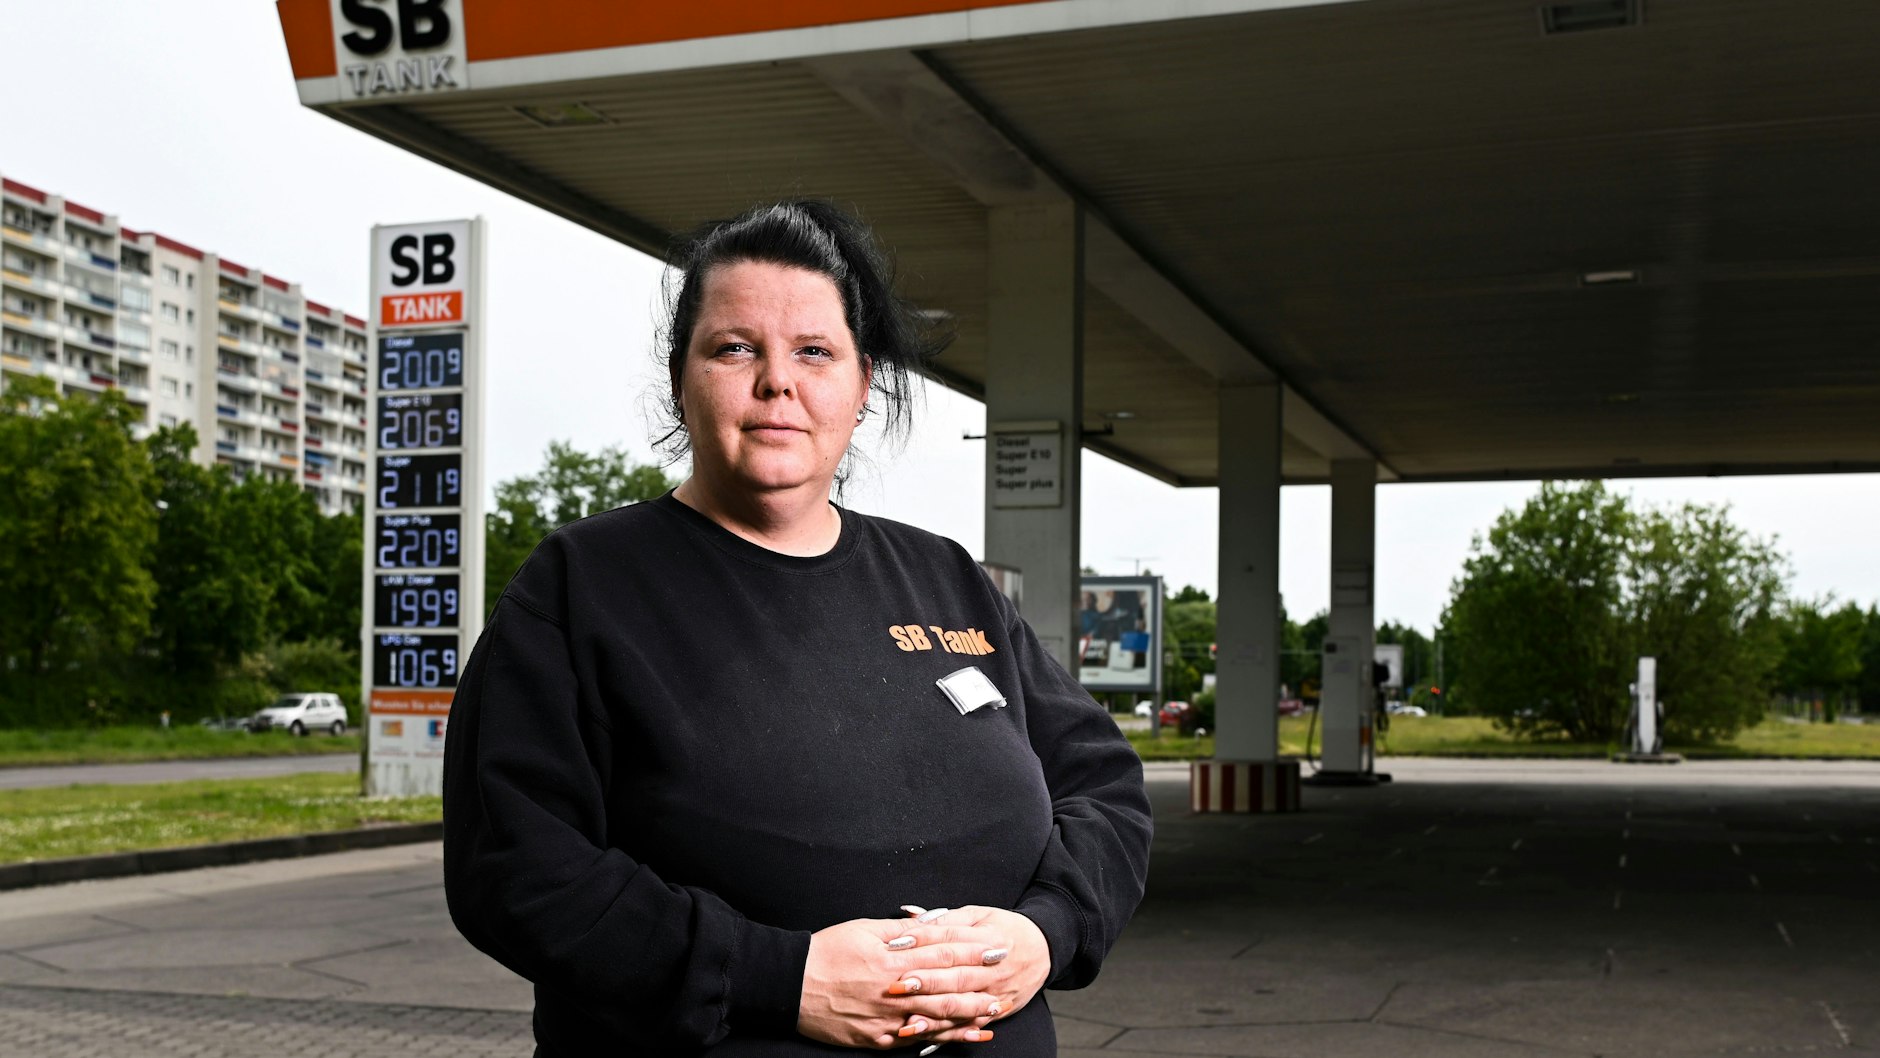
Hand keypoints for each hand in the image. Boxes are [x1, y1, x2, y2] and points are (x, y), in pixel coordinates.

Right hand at [797, 918, 1001, 1048]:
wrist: (789, 985)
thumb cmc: (826, 951)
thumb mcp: (863, 929)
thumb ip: (902, 930)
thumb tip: (933, 921)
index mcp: (892, 958)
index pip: (942, 951)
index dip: (972, 949)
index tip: (997, 946)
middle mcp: (893, 990)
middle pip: (945, 987)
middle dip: (979, 983)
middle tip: (1006, 979)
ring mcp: (885, 1018)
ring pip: (934, 1018)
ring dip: (967, 1015)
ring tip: (993, 1011)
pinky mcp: (875, 1038)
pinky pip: (913, 1041)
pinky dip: (938, 1040)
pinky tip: (957, 1038)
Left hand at [883, 906, 1050, 1040]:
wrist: (1044, 949)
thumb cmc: (1005, 928)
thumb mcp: (979, 915)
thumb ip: (946, 919)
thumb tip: (911, 918)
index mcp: (987, 938)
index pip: (951, 941)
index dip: (922, 944)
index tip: (895, 946)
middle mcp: (993, 968)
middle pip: (956, 977)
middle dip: (926, 983)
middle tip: (897, 986)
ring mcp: (996, 993)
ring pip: (963, 1006)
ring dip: (934, 1014)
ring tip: (908, 1018)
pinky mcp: (998, 1011)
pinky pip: (970, 1025)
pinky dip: (948, 1032)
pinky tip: (927, 1035)